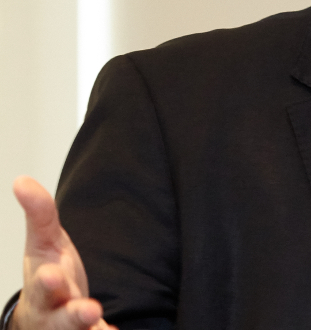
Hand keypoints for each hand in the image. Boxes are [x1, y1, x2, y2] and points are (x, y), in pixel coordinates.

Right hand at [10, 177, 115, 329]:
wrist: (43, 316)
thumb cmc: (48, 272)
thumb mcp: (44, 242)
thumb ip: (39, 213)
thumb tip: (21, 179)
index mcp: (46, 286)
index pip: (45, 284)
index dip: (48, 281)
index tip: (52, 274)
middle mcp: (57, 312)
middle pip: (62, 318)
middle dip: (74, 313)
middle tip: (88, 309)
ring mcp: (72, 328)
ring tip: (105, 328)